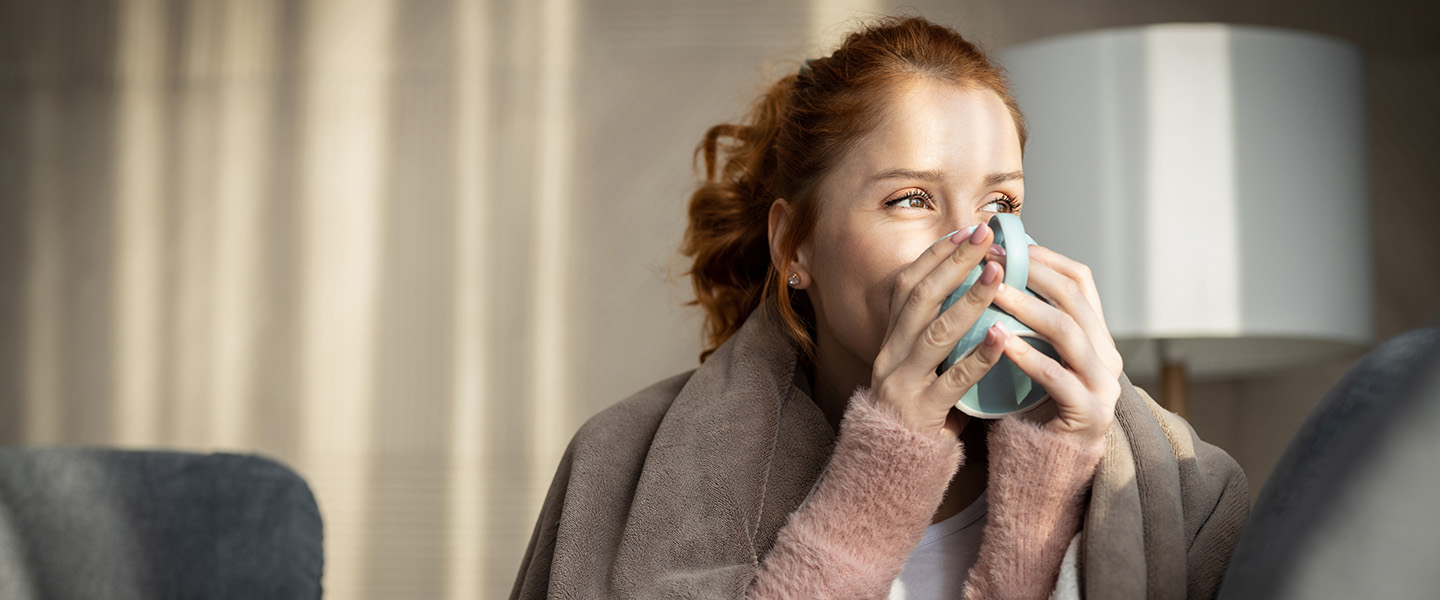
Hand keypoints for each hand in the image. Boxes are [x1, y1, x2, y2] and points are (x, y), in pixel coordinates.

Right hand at [870, 223, 1015, 436]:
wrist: (893, 466)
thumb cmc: (920, 410)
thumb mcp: (922, 364)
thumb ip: (940, 331)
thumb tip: (976, 288)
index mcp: (891, 338)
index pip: (908, 284)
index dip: (936, 254)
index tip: (966, 229)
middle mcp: (891, 354)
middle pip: (919, 297)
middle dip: (953, 262)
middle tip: (985, 235)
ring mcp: (903, 383)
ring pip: (935, 333)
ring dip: (969, 301)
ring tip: (998, 275)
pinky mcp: (921, 413)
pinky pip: (952, 382)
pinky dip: (978, 358)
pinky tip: (1003, 338)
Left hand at [990, 244, 1122, 444]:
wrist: (1047, 463)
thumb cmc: (1033, 403)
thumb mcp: (1037, 354)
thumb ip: (1029, 320)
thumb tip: (995, 269)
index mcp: (1097, 335)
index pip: (1080, 281)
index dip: (1045, 258)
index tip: (1006, 243)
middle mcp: (1108, 355)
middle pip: (1074, 300)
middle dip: (1032, 275)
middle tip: (993, 261)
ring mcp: (1103, 385)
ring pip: (1067, 333)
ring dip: (1027, 308)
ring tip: (992, 293)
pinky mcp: (1088, 413)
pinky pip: (1056, 377)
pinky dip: (1027, 355)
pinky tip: (999, 340)